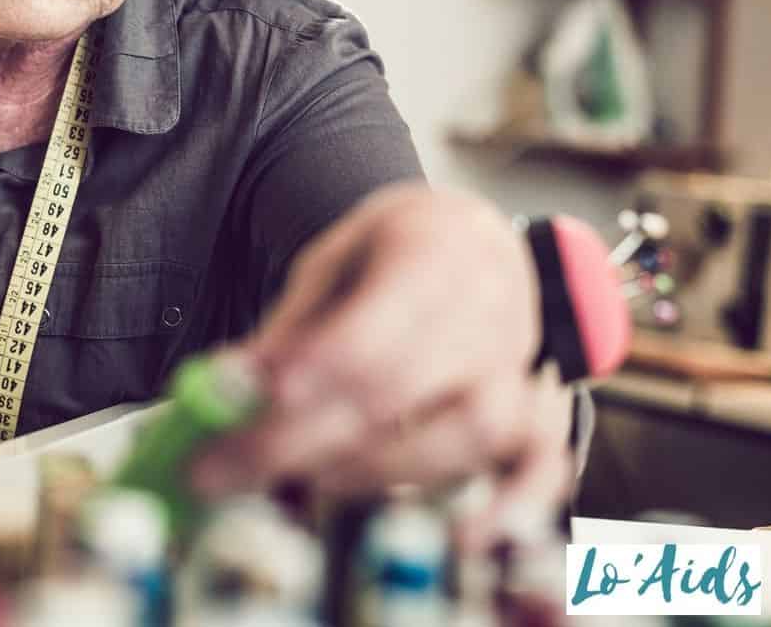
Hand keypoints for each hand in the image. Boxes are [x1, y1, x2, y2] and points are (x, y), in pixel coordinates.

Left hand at [193, 182, 574, 547]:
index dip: (300, 383)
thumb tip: (228, 390)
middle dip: (303, 439)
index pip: (363, 335)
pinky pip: (542, 460)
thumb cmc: (395, 247)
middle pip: (400, 391)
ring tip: (308, 479)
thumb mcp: (333, 260)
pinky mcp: (535, 402)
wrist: (470, 235)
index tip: (231, 415)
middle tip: (229, 468)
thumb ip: (291, 326)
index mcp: (428, 253)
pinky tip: (468, 535)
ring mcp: (517, 359)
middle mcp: (484, 307)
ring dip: (382, 468)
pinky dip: (514, 504)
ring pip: (468, 431)